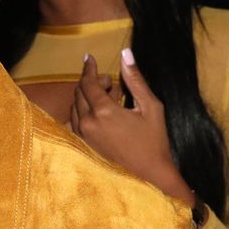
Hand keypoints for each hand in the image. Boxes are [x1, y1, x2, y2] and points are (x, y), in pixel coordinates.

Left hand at [69, 49, 196, 206]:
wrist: (150, 175)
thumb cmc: (154, 141)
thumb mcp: (151, 107)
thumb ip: (136, 80)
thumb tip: (125, 53)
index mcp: (104, 112)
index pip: (88, 82)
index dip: (89, 68)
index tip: (90, 57)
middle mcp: (88, 123)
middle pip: (79, 92)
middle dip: (92, 82)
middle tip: (112, 84)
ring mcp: (83, 136)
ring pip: (75, 107)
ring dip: (87, 97)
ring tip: (110, 98)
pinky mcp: (83, 146)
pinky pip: (74, 121)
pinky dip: (83, 111)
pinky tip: (99, 113)